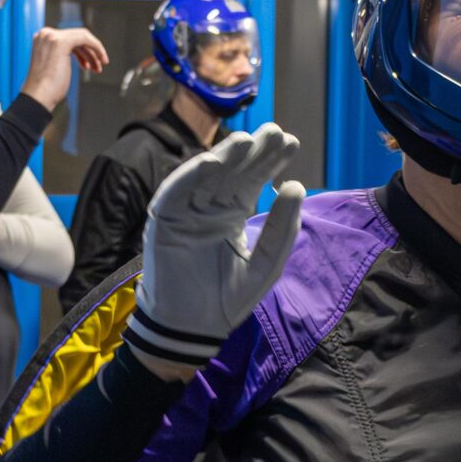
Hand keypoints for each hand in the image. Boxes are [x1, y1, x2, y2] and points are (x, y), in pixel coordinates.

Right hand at [21, 27, 107, 110]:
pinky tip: (101, 59)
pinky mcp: (61, 42)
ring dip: (93, 53)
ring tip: (98, 69)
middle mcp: (46, 34)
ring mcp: (52, 37)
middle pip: (77, 37)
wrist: (39, 97)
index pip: (69, 38)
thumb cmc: (47, 89)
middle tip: (98, 68)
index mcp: (42, 38)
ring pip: (82, 37)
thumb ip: (62, 57)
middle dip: (90, 52)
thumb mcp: (55, 67)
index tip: (91, 64)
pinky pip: (85, 38)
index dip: (83, 51)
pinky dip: (96, 47)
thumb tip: (80, 57)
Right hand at [122, 122, 303, 368]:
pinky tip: (213, 161)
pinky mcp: (163, 221)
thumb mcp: (266, 263)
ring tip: (249, 140)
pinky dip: (191, 175)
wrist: (192, 330)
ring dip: (226, 156)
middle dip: (254, 151)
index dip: (271, 160)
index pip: (254, 179)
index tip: (293, 143)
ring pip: (206, 175)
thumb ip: (282, 227)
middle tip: (276, 131)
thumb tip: (297, 184)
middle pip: (234, 171)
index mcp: (232, 214)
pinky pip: (176, 192)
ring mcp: (185, 212)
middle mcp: (209, 207)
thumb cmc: (228, 300)